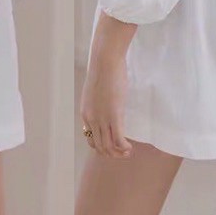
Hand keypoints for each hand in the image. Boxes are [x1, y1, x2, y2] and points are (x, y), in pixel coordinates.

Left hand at [80, 13, 136, 158]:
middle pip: (100, 147)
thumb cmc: (103, 70)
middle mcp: (91, 119)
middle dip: (112, 154)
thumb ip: (99, 100)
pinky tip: (130, 148)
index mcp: (85, 113)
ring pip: (109, 146)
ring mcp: (102, 118)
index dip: (102, 146)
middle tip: (123, 153)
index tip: (113, 145)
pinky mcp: (114, 115)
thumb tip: (107, 101)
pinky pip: (118, 140)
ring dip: (119, 153)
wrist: (105, 60)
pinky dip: (124, 148)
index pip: (91, 139)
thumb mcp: (96, 90)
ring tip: (128, 152)